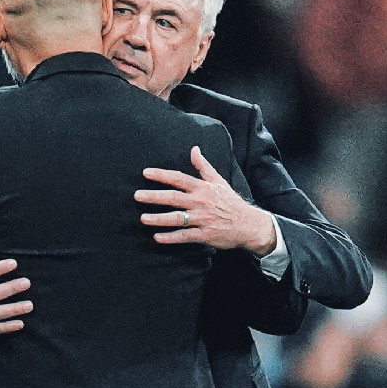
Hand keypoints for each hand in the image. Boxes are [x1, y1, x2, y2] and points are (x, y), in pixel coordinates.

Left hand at [134, 146, 275, 255]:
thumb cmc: (231, 202)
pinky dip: (171, 237)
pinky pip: (185, 236)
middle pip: (174, 197)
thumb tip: (194, 149)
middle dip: (154, 196)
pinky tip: (157, 237)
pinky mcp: (204, 235)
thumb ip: (203, 166)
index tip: (145, 173)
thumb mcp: (218, 181)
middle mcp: (201, 202)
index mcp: (203, 188)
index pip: (179, 178)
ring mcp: (202, 219)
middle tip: (137, 196)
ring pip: (177, 218)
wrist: (249, 224)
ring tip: (143, 218)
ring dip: (159, 218)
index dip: (162, 175)